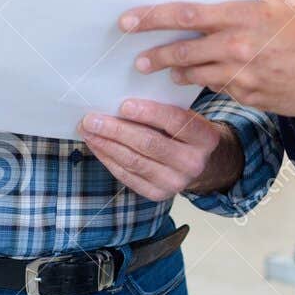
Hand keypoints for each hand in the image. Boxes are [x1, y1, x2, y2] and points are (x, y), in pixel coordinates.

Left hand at [79, 100, 242, 201]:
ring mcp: (175, 182)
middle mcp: (193, 163)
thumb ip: (164, 108)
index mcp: (205, 138)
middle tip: (92, 119)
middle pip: (149, 144)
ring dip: (106, 145)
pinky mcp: (158, 194)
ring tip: (88, 130)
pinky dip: (108, 159)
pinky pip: (127, 176)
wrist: (204, 164)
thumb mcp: (187, 116)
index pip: (175, 122)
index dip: (148, 113)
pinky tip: (97, 146)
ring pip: (134, 161)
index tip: (124, 105)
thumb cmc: (187, 133)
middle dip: (116, 130)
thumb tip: (121, 101)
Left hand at [119, 0, 294, 115]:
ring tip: (163, 71)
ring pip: (195, 73)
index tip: (128, 21)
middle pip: (182, 49)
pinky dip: (206, 83)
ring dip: (176, 72)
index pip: (186, 14)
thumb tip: (230, 4)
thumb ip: (249, 6)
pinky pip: (218, 88)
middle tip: (137, 60)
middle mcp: (236, 43)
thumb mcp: (280, 8)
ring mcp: (241, 73)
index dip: (151, 18)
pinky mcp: (247, 95)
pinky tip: (200, 81)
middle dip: (155, 54)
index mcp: (242, 14)